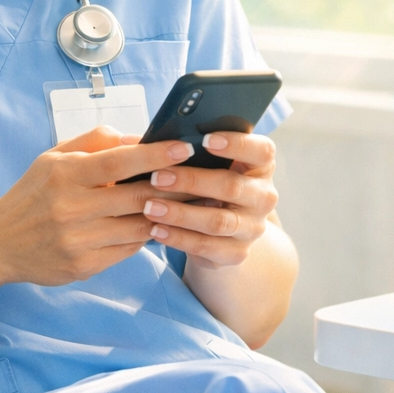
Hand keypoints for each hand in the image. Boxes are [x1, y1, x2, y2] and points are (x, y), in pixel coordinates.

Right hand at [0, 127, 192, 285]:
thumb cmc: (34, 193)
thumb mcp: (54, 156)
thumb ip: (95, 141)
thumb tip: (137, 138)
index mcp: (65, 174)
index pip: (118, 162)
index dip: (155, 154)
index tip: (184, 147)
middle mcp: (71, 208)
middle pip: (136, 196)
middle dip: (173, 186)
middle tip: (199, 176)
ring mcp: (78, 241)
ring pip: (138, 226)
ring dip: (165, 213)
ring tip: (185, 201)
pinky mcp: (83, 266)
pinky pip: (128, 249)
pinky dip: (144, 234)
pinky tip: (155, 223)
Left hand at [140, 131, 278, 268]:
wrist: (223, 229)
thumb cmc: (208, 182)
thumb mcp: (205, 163)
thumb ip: (181, 149)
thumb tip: (130, 140)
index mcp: (261, 165)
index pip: (261, 150)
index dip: (236, 143)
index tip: (205, 140)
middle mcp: (263, 196)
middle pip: (233, 186)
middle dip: (192, 181)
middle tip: (158, 177)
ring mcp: (252, 227)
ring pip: (218, 221)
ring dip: (181, 214)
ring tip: (149, 207)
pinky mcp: (237, 253)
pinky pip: (207, 247)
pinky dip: (179, 238)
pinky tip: (155, 229)